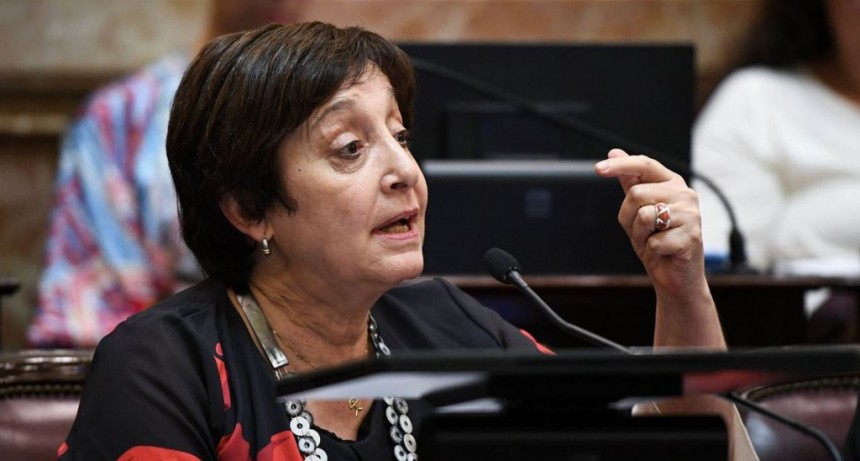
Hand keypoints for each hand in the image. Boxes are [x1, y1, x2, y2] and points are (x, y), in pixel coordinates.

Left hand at [595, 149, 723, 348]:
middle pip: (637, 193)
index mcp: (672, 183)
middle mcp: (685, 195)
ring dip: (640, 235)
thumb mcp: (637, 209)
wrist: (675, 276)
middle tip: (642, 231)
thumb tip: (614, 152)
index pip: (644, 165)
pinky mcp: (692, 237)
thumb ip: (629, 180)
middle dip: (629, 217)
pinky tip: (664, 252)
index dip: (620, 166)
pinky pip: (653, 241)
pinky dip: (651, 250)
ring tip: (653, 241)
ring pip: (644, 216)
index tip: (598, 169)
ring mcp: (691, 215)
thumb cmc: (657, 241)